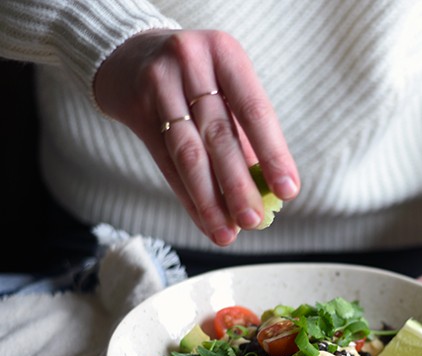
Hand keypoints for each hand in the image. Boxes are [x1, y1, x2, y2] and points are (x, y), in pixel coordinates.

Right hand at [94, 29, 299, 246]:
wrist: (129, 52)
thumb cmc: (197, 76)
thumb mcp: (225, 85)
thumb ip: (245, 132)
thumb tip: (269, 191)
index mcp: (225, 53)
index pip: (254, 111)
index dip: (273, 154)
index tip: (288, 191)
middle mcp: (190, 63)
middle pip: (219, 136)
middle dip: (238, 185)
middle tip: (254, 221)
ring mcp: (159, 84)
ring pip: (189, 154)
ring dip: (210, 201)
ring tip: (227, 232)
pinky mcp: (136, 110)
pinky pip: (166, 164)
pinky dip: (189, 198)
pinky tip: (206, 222)